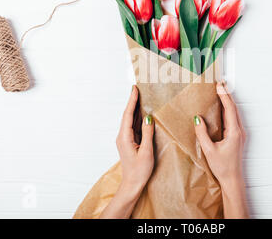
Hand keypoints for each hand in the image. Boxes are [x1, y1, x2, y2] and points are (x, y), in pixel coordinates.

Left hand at [100, 85, 154, 218]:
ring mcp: (126, 139)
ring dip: (136, 109)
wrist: (132, 184)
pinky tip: (144, 114)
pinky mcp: (130, 142)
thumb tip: (148, 118)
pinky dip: (139, 119)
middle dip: (133, 101)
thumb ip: (148, 133)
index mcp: (125, 138)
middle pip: (128, 115)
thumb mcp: (147, 152)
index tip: (135, 89)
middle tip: (138, 88)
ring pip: (131, 121)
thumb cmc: (139, 171)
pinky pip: (134, 127)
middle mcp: (123, 136)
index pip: (128, 115)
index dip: (132, 101)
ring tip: (142, 97)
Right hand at [194, 81, 248, 217]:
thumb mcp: (209, 150)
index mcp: (234, 132)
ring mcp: (239, 133)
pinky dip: (227, 109)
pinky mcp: (236, 136)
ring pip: (234, 113)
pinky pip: (232, 118)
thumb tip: (197, 119)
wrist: (232, 180)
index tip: (219, 85)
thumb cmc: (223, 167)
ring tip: (220, 91)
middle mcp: (239, 131)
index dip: (224, 96)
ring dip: (227, 101)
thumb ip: (202, 134)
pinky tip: (221, 107)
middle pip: (233, 108)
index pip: (229, 109)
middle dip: (226, 94)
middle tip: (219, 83)